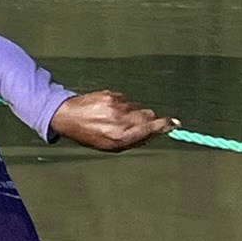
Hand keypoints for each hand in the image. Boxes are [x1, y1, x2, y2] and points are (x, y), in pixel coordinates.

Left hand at [48, 88, 172, 151]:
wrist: (66, 115)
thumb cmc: (90, 134)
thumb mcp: (112, 146)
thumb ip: (136, 140)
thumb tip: (157, 132)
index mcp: (120, 136)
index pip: (150, 128)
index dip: (164, 126)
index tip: (175, 123)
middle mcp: (119, 119)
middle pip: (149, 115)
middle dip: (148, 120)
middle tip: (136, 124)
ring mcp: (115, 105)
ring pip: (138, 107)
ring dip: (133, 112)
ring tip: (115, 118)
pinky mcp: (110, 94)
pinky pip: (126, 99)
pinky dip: (122, 105)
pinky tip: (108, 109)